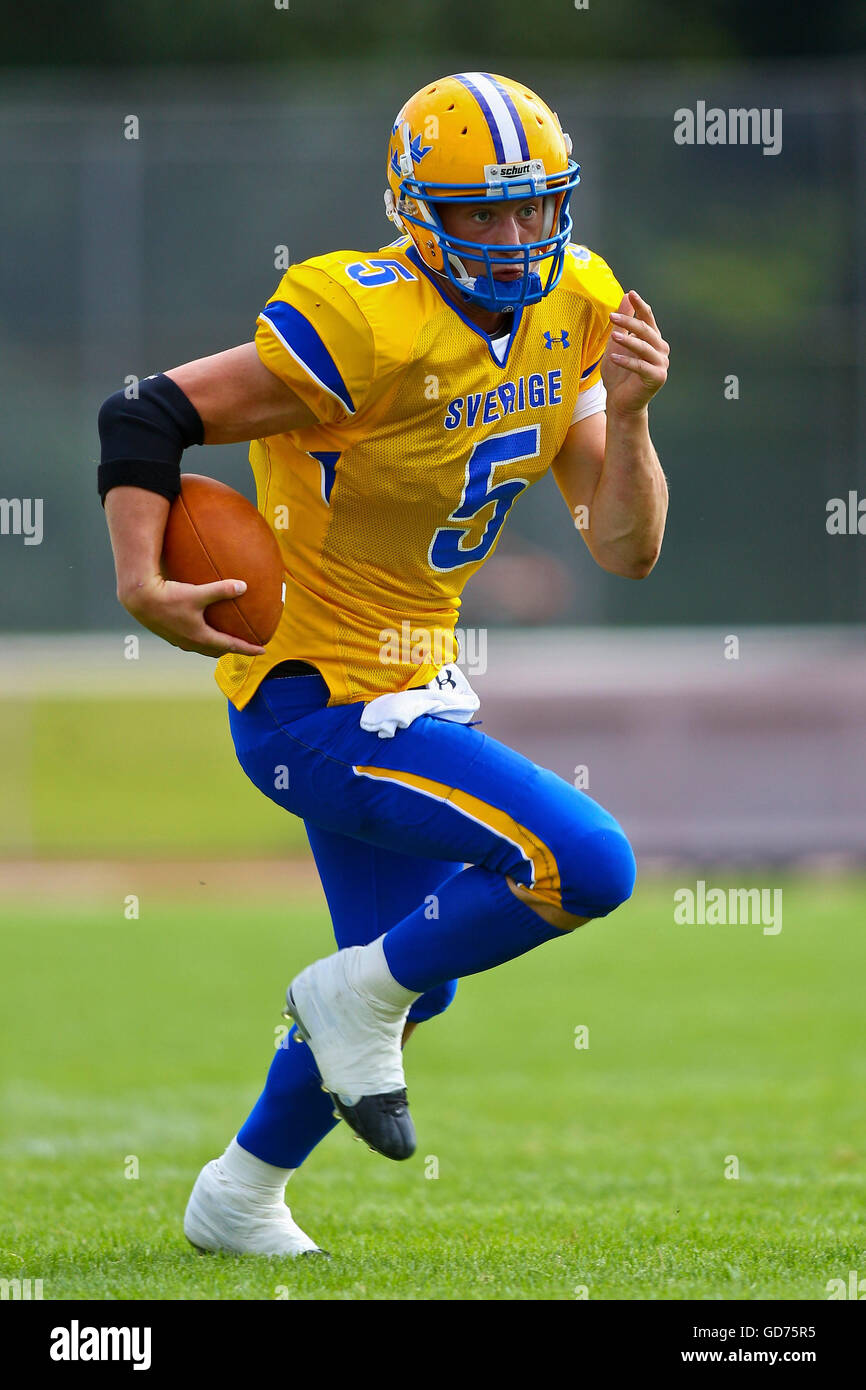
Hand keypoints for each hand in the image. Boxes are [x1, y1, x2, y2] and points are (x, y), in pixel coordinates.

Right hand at [119, 574, 266, 658]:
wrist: (139, 600)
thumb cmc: (168, 596)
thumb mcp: (197, 592)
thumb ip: (221, 590)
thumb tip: (244, 586)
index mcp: (200, 636)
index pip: (231, 646)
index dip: (248, 649)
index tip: (263, 650)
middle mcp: (190, 642)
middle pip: (217, 650)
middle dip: (232, 649)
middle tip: (245, 646)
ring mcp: (179, 640)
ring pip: (203, 647)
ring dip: (216, 645)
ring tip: (224, 639)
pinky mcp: (169, 634)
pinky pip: (191, 640)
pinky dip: (202, 638)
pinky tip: (200, 627)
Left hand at [601, 291, 668, 416]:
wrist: (621, 403)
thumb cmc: (619, 375)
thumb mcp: (616, 345)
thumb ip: (622, 323)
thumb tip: (627, 296)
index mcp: (653, 340)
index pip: (648, 319)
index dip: (640, 306)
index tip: (631, 293)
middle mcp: (661, 350)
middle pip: (645, 331)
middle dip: (629, 322)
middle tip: (612, 316)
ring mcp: (661, 364)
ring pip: (644, 347)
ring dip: (628, 340)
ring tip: (613, 336)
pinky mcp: (657, 377)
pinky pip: (641, 366)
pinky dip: (627, 361)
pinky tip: (613, 357)